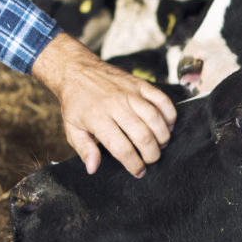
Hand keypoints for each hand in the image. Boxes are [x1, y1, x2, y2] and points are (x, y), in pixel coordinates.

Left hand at [32, 33, 178, 176]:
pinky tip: (167, 125)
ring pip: (155, 118)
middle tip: (150, 160)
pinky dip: (169, 114)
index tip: (138, 171)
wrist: (77, 70)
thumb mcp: (71, 128)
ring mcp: (130, 93)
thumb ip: (84, 149)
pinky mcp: (139, 84)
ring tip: (159, 144)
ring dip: (162, 136)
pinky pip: (162, 99)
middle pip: (143, 135)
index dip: (134, 164)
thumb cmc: (75, 102)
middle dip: (151, 154)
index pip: (122, 148)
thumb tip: (93, 168)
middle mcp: (116, 105)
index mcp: (97, 118)